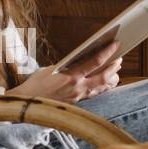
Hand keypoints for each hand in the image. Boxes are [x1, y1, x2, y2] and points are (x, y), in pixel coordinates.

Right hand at [6, 41, 122, 103]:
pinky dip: (102, 88)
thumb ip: (68, 65)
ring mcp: (78, 96)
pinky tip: (105, 83)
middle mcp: (77, 87)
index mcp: (70, 76)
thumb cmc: (36, 84)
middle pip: (104, 77)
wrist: (28, 103)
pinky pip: (94, 94)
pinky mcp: (77, 102)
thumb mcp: (51, 68)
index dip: (107, 52)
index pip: (95, 62)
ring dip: (111, 79)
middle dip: (113, 67)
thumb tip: (82, 59)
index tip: (115, 45)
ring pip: (101, 88)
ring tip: (116, 71)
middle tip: (119, 59)